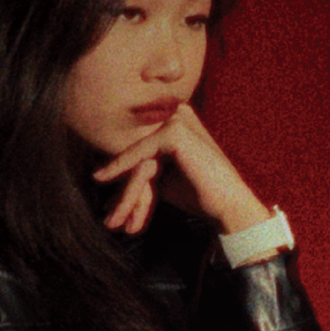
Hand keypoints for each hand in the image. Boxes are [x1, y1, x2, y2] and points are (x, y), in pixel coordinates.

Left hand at [92, 103, 270, 238]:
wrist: (228, 205)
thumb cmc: (198, 193)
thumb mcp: (162, 176)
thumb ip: (138, 167)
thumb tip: (101, 173)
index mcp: (177, 118)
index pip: (140, 145)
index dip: (121, 173)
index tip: (106, 198)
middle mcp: (178, 112)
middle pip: (136, 150)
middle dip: (120, 183)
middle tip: (106, 214)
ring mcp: (177, 119)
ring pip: (136, 155)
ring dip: (121, 186)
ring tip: (110, 217)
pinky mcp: (174, 132)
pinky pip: (139, 154)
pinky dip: (121, 170)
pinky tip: (103, 181)